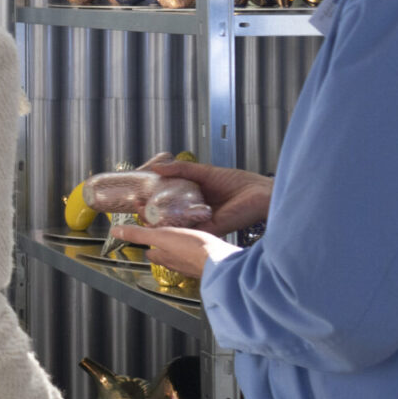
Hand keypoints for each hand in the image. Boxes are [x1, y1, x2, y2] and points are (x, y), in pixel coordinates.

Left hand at [108, 224, 239, 279]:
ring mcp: (192, 265)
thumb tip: (115, 232)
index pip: (150, 251)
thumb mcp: (160, 235)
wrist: (222, 262)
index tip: (148, 235)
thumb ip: (138, 234)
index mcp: (163, 256)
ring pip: (182, 256)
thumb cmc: (192, 249)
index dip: (148, 243)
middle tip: (166, 235)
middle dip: (164, 247)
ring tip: (183, 238)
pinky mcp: (209, 264)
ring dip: (180, 248)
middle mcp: (176, 264)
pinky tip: (203, 245)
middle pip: (165, 255)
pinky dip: (197, 251)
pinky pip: (199, 257)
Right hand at [142, 160, 272, 233]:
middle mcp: (195, 213)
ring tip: (142, 215)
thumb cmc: (239, 183)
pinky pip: (187, 232)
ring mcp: (201, 223)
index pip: (167, 202)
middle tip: (136, 206)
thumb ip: (182, 169)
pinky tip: (159, 226)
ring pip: (173, 226)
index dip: (151, 200)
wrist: (261, 193)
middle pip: (167, 216)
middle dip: (148, 213)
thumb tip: (157, 167)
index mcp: (194, 200)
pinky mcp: (209, 230)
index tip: (138, 195)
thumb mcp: (204, 172)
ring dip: (156, 223)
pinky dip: (173, 230)